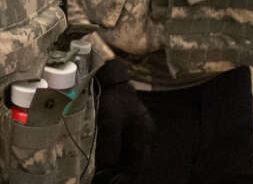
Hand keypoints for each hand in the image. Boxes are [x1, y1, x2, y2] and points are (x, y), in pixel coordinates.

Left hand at [93, 60, 153, 181]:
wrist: (113, 78)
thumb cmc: (112, 98)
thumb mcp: (108, 121)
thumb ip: (109, 145)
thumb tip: (107, 169)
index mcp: (143, 133)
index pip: (136, 165)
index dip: (125, 179)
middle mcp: (146, 134)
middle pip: (137, 163)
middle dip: (124, 176)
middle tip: (108, 182)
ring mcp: (141, 130)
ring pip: (134, 157)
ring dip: (122, 168)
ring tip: (107, 176)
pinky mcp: (134, 128)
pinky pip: (130, 149)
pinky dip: (121, 158)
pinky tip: (110, 162)